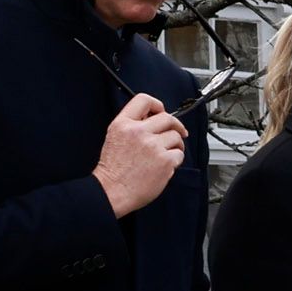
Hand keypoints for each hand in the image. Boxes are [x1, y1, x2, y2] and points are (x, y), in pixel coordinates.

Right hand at [93, 95, 186, 216]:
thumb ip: (132, 125)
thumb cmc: (114, 169)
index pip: (143, 100)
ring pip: (176, 136)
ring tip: (166, 153)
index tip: (163, 112)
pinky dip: (175, 160)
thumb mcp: (115, 137)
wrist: (112, 190)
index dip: (157, 104)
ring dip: (176, 144)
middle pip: (167, 118)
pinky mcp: (164, 160)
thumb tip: (153, 119)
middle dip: (175, 125)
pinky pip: (179, 154)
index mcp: (123, 124)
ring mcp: (152, 145)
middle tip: (177, 132)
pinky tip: (165, 165)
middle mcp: (138, 132)